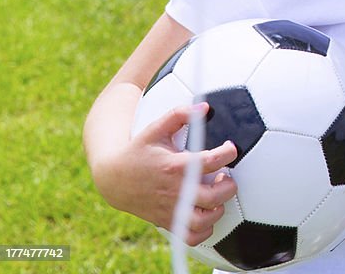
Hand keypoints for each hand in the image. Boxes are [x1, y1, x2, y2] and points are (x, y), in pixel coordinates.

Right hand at [92, 102, 239, 245]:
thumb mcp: (156, 128)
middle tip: (226, 176)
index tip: (230, 148)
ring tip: (218, 195)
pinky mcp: (167, 221)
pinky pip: (190, 236)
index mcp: (175, 166)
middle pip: (212, 196)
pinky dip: (204, 231)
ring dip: (218, 209)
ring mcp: (171, 209)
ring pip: (203, 221)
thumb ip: (180, 114)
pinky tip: (207, 213)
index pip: (211, 161)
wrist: (114, 179)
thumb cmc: (139, 150)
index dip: (228, 153)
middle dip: (228, 186)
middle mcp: (175, 191)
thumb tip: (204, 107)